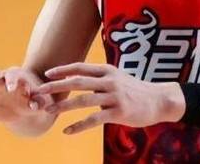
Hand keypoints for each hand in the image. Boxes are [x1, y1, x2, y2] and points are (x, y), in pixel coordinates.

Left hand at [33, 62, 184, 134]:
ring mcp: (115, 96)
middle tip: (40, 91)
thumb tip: (81, 78)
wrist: (160, 100)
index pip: (81, 67)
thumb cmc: (136, 90)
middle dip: (57, 86)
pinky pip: (95, 119)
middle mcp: (110, 81)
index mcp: (108, 71)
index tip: (47, 74)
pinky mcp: (119, 112)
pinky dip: (79, 125)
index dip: (63, 70)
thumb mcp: (119, 78)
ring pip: (84, 100)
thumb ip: (101, 78)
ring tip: (49, 111)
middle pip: (78, 82)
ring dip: (64, 106)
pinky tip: (68, 131)